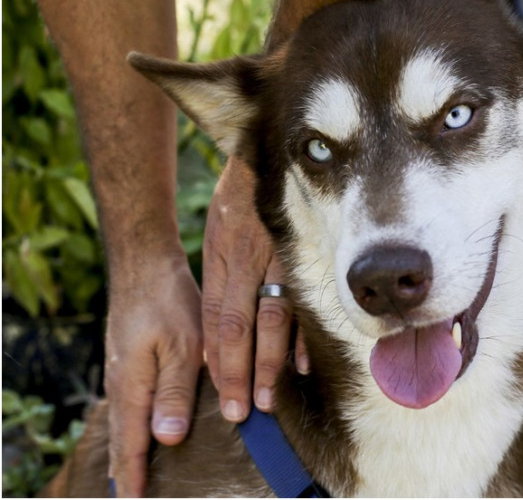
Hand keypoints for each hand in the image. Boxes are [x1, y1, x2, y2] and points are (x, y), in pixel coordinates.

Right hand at [104, 252, 202, 496]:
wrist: (143, 265)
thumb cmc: (166, 303)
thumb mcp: (181, 347)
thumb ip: (174, 391)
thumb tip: (165, 438)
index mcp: (132, 387)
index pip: (131, 444)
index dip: (134, 476)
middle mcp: (121, 384)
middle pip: (121, 438)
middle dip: (126, 471)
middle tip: (131, 498)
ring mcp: (121, 371)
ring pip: (123, 422)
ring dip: (127, 451)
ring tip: (132, 476)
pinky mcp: (127, 359)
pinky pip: (127, 404)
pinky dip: (131, 426)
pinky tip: (141, 428)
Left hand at [202, 157, 308, 421]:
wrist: (262, 152)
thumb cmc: (238, 200)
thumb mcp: (217, 234)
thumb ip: (221, 278)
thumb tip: (219, 327)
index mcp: (220, 258)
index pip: (216, 320)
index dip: (217, 361)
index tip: (221, 394)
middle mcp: (245, 261)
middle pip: (239, 326)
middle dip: (238, 373)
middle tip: (240, 412)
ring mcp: (274, 257)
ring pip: (270, 318)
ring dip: (269, 362)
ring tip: (268, 399)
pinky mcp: (301, 251)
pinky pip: (301, 298)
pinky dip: (301, 333)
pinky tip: (300, 364)